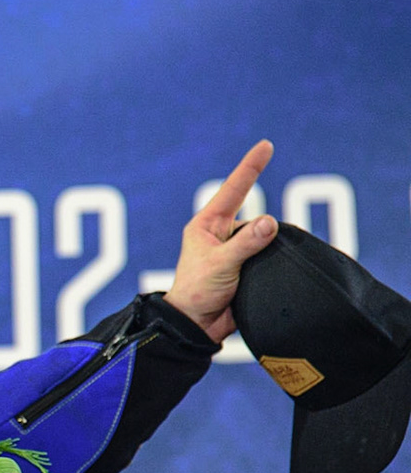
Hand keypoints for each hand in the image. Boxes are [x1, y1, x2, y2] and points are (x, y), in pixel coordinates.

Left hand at [162, 140, 277, 342]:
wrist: (196, 327)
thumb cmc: (197, 293)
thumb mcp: (221, 264)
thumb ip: (246, 243)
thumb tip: (270, 221)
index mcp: (207, 225)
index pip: (233, 190)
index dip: (251, 167)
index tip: (266, 145)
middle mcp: (221, 234)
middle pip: (254, 217)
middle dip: (263, 229)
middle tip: (239, 260)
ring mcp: (235, 250)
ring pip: (265, 237)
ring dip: (270, 248)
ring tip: (250, 273)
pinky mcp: (247, 266)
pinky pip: (268, 255)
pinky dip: (275, 258)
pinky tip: (275, 270)